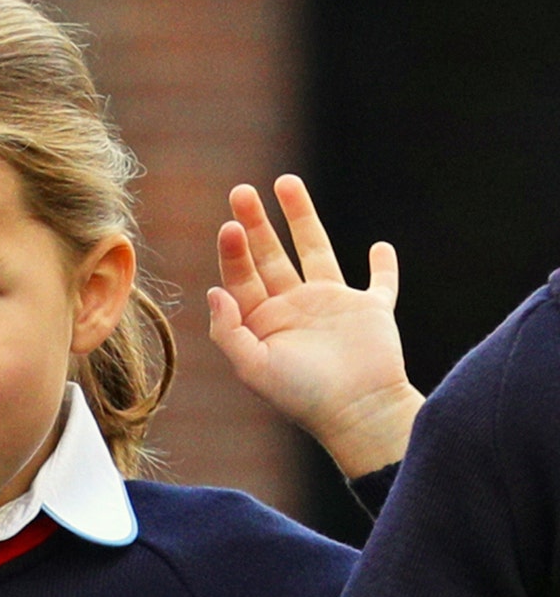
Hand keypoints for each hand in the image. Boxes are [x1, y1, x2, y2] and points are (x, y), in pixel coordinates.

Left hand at [208, 174, 421, 477]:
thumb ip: (229, 331)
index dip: (233, 251)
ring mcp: (333, 307)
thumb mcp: (254, 368)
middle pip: (270, 255)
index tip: (230, 226)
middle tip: (241, 191)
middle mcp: (294, 309)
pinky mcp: (372, 312)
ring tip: (287, 182)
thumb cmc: (301, 396)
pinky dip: (383, 266)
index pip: (241, 276)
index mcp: (263, 322)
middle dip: (256, 223)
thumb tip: (214, 290)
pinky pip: (381, 283)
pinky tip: (380, 246)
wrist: (356, 414)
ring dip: (302, 218)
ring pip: (316, 251)